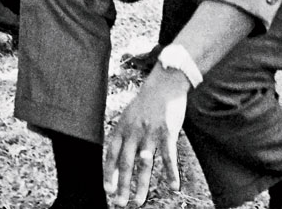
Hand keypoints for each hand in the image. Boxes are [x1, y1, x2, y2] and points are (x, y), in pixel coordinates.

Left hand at [103, 67, 188, 206]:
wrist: (164, 84)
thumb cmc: (146, 102)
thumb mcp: (129, 116)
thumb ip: (124, 137)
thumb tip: (118, 160)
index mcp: (122, 127)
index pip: (111, 154)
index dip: (109, 173)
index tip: (107, 190)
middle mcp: (134, 131)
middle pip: (126, 163)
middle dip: (122, 185)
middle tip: (120, 203)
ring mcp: (150, 132)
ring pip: (144, 164)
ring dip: (141, 185)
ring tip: (138, 202)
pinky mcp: (167, 132)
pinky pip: (168, 157)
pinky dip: (171, 173)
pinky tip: (173, 187)